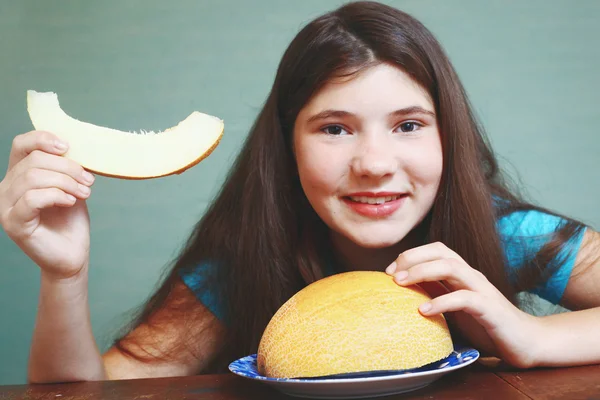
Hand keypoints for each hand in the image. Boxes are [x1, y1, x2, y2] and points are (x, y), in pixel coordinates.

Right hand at [0, 131, 94, 279]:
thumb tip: (75, 146)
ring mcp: (6, 206)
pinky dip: (56, 196)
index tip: (68, 146)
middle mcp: (7, 188)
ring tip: (84, 192)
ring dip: (65, 182)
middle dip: (67, 167)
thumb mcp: (71, 186)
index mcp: (19, 175)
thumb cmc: (70, 220)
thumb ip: (66, 167)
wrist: (72, 254)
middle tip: (88, 180)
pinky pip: (31, 199)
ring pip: (33, 177)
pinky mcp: (13, 223)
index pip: (21, 145)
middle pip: (33, 160)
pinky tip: (71, 201)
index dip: (43, 139)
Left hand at [386, 241, 540, 367]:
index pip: (435, 249)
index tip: (389, 271)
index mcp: (462, 274)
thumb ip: (434, 293)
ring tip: (401, 284)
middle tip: (390, 275)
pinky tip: (423, 311)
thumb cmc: (485, 324)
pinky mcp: (490, 308)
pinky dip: (441, 302)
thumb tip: (402, 289)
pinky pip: (464, 298)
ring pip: (451, 267)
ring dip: (422, 271)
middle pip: (440, 252)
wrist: (525, 342)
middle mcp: (471, 276)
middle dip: (412, 258)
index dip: (411, 255)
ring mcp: (482, 289)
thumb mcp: (453, 307)